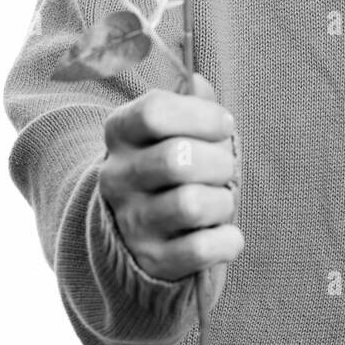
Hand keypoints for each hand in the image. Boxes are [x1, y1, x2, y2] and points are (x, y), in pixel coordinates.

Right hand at [100, 76, 242, 285]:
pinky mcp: (152, 261)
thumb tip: (197, 82)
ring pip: (191, 205)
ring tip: (220, 200)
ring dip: (223, 200)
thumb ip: (191, 102)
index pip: (154, 112)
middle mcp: (117, 177)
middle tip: (224, 168)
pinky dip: (227, 240)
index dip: (200, 115)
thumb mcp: (175, 127)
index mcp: (120, 133)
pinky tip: (224, 232)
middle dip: (218, 161)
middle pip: (177, 158)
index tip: (223, 125)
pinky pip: (200, 250)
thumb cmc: (170, 164)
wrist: (138, 231)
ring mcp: (131, 223)